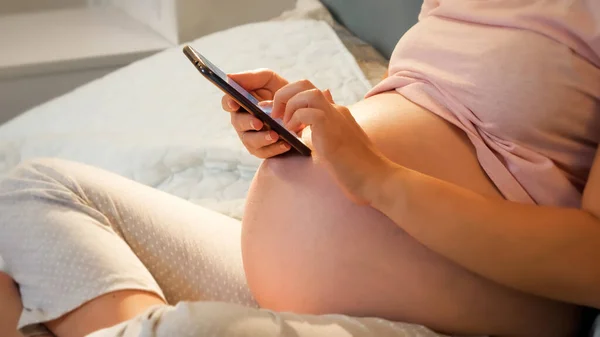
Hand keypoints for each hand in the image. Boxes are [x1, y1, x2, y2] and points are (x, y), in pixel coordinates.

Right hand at [221, 69, 292, 157]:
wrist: (301, 110)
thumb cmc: (281, 92)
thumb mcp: (269, 80)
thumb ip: (251, 77)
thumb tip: (229, 77)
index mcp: (240, 103)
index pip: (228, 103)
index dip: (229, 103)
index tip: (234, 102)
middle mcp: (242, 121)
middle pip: (238, 123)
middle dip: (247, 122)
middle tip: (258, 122)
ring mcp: (251, 137)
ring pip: (250, 141)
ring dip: (261, 138)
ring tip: (275, 134)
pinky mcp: (263, 150)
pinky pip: (265, 152)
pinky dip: (275, 149)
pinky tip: (286, 143)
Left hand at [269, 80, 395, 204]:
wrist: (376, 178)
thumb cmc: (356, 168)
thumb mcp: (334, 146)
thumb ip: (323, 133)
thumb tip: (311, 126)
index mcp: (336, 112)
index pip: (308, 92)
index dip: (289, 100)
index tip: (279, 117)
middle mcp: (335, 109)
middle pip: (304, 84)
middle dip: (283, 95)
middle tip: (276, 116)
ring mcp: (335, 116)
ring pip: (305, 91)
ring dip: (288, 105)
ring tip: (286, 125)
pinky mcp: (331, 128)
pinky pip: (307, 112)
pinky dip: (295, 119)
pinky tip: (295, 134)